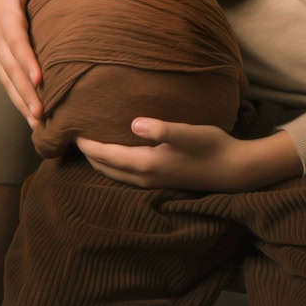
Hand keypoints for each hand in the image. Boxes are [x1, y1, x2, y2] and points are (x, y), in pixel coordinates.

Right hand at [0, 0, 56, 126]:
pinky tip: (32, 118)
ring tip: (37, 123)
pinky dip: (18, 100)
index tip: (38, 78)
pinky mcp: (1, 59)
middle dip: (25, 92)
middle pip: (12, 70)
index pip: (17, 42)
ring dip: (21, 102)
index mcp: (7, 18)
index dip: (26, 60)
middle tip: (40, 113)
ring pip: (8, 81)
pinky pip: (8, 82)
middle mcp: (1, 39)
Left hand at [76, 120, 299, 192]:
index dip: (88, 145)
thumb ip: (161, 129)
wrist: (235, 171)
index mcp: (147, 165)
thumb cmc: (212, 146)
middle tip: (71, 139)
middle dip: (88, 155)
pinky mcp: (161, 181)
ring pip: (115, 174)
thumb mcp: (189, 133)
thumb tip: (133, 123)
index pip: (107, 156)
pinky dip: (113, 165)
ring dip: (100, 162)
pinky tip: (116, 155)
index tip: (70, 131)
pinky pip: (126, 175)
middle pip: (106, 168)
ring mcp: (153, 182)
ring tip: (88, 146)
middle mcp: (146, 178)